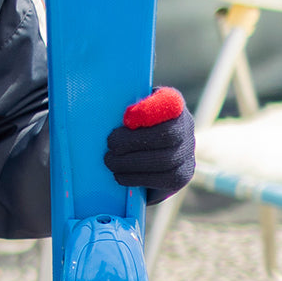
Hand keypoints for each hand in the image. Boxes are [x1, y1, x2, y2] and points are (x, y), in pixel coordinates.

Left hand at [103, 86, 194, 203]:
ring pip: (165, 160)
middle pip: (167, 136)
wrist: (140, 153)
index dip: (150, 110)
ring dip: (132, 163)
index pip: (169, 101)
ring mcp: (187, 151)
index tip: (127, 118)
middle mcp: (185, 125)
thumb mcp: (121, 109)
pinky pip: (164, 179)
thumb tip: (94, 105)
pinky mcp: (182, 175)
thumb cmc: (123, 126)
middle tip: (110, 146)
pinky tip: (120, 176)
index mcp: (170, 102)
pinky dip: (138, 178)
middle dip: (133, 143)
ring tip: (110, 162)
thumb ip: (116, 105)